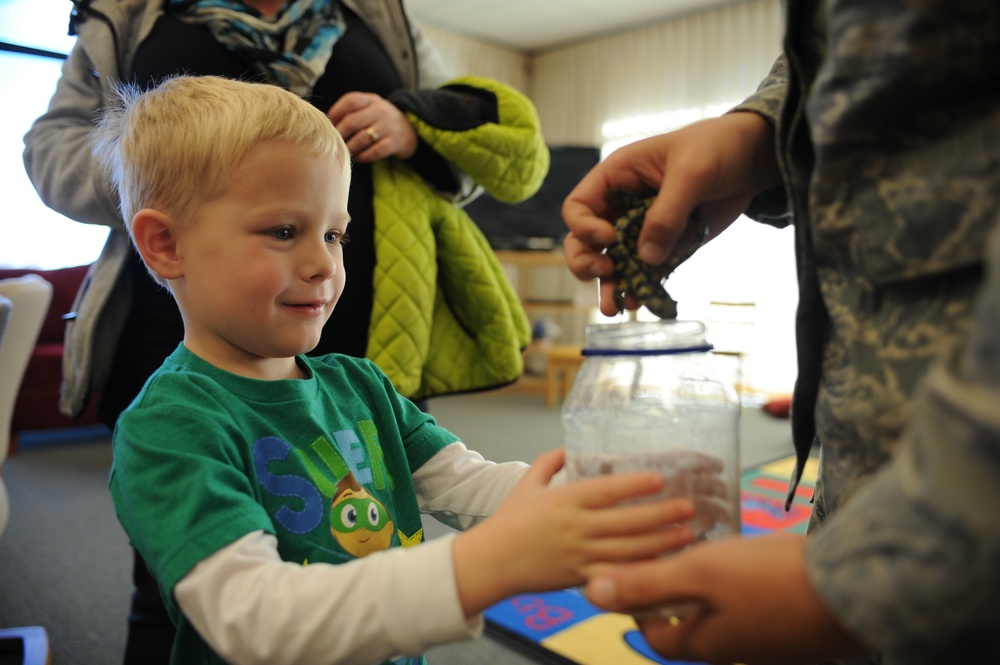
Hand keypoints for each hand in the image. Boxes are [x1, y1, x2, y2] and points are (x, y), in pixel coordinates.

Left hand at [327, 92, 417, 162]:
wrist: (409, 130)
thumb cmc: (380, 121)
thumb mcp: (369, 109)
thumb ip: (351, 112)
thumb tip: (326, 124)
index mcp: (371, 100)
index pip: (350, 101)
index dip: (335, 112)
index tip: (328, 125)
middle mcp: (380, 110)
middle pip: (352, 121)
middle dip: (339, 134)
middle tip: (333, 143)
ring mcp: (388, 126)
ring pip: (362, 138)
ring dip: (350, 147)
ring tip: (345, 152)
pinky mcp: (395, 142)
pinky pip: (375, 151)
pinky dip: (363, 156)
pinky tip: (358, 158)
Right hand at [453, 448, 695, 616]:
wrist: (491, 561)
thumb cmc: (508, 521)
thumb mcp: (526, 484)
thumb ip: (548, 463)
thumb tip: (569, 448)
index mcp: (565, 500)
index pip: (606, 490)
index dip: (635, 484)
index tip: (661, 479)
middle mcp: (576, 527)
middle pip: (626, 521)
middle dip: (661, 514)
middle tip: (688, 507)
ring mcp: (579, 554)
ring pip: (628, 549)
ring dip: (661, 542)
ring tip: (687, 534)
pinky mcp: (580, 577)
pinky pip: (616, 574)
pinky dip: (640, 570)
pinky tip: (663, 564)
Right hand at [561, 111, 780, 316]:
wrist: (750, 160)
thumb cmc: (715, 148)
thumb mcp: (691, 173)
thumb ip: (667, 214)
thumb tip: (647, 258)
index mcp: (616, 178)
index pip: (579, 207)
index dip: (585, 227)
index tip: (610, 238)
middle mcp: (621, 206)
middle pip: (585, 241)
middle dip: (587, 262)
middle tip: (604, 274)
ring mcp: (641, 230)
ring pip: (613, 263)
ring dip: (611, 287)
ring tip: (614, 309)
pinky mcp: (665, 247)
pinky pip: (645, 273)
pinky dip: (642, 290)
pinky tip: (644, 304)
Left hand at [585, 534, 866, 664]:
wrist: (856, 589)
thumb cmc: (770, 581)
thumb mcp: (699, 574)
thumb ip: (644, 583)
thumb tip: (588, 592)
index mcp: (702, 644)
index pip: (652, 633)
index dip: (635, 603)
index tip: (634, 566)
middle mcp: (730, 650)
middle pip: (684, 623)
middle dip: (670, 589)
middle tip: (667, 550)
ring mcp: (761, 642)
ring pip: (717, 613)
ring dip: (704, 584)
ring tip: (703, 546)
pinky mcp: (786, 627)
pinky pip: (747, 608)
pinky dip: (735, 585)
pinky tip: (743, 557)